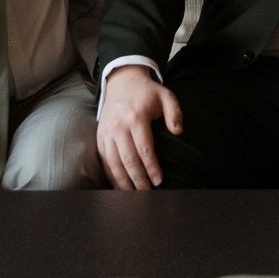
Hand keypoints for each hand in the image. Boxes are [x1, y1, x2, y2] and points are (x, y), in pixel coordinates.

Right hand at [96, 66, 182, 190]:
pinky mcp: (100, 136)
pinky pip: (104, 160)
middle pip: (128, 159)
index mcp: (136, 117)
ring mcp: (107, 132)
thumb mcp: (166, 96)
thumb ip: (175, 113)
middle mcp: (119, 126)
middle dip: (139, 179)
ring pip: (114, 162)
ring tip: (134, 195)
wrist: (122, 82)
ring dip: (124, 181)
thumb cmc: (147, 93)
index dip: (152, 167)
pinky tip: (119, 187)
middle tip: (148, 193)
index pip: (145, 148)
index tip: (159, 181)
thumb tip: (178, 132)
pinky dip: (111, 175)